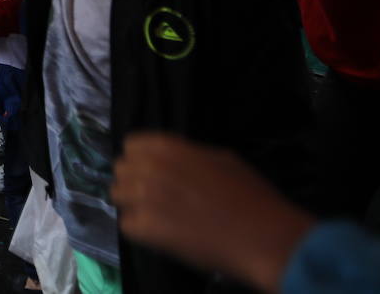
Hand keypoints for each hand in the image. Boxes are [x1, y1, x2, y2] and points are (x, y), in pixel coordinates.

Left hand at [111, 132, 314, 292]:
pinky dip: (140, 231)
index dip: (140, 159)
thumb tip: (176, 160)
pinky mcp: (147, 228)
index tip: (150, 171)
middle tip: (153, 196)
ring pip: (117, 196)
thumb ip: (190, 155)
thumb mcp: (221, 160)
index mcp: (168, 147)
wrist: (262, 235)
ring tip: (155, 216)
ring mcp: (145, 198)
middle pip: (121, 170)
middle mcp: (150, 167)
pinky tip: (160, 234)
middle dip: (134, 181)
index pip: (131, 145)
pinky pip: (127, 225)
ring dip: (133, 204)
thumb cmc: (250, 195)